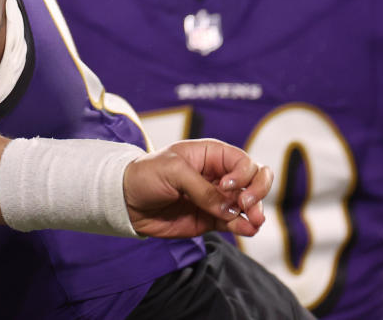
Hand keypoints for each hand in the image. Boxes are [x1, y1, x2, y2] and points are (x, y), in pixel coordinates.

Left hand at [124, 138, 272, 238]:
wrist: (125, 200)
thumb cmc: (144, 175)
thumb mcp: (172, 172)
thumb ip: (202, 190)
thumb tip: (231, 209)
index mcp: (210, 154)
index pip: (243, 161)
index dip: (243, 174)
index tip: (226, 186)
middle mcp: (218, 175)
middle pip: (254, 180)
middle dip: (257, 191)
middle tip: (246, 204)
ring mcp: (216, 198)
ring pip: (249, 204)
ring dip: (255, 212)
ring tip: (253, 221)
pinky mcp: (211, 219)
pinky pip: (235, 223)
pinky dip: (245, 226)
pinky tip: (246, 229)